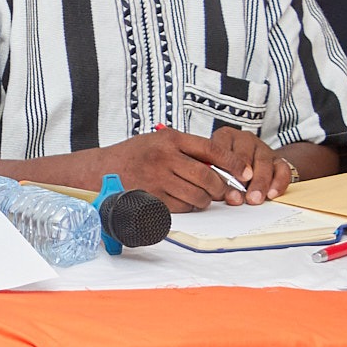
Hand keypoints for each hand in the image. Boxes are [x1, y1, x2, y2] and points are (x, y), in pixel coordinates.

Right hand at [99, 128, 241, 211]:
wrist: (101, 170)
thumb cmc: (134, 154)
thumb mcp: (159, 140)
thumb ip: (187, 148)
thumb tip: (221, 165)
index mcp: (170, 139)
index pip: (212, 149)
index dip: (233, 163)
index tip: (245, 172)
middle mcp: (164, 158)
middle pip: (208, 177)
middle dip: (222, 188)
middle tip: (228, 193)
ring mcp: (157, 179)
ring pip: (198, 195)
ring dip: (207, 200)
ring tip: (205, 197)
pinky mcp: (152, 197)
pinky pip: (183, 207)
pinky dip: (191, 207)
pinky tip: (187, 201)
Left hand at [203, 126, 284, 203]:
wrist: (248, 163)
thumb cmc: (224, 166)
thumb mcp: (215, 165)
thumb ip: (215, 175)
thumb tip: (220, 192)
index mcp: (225, 136)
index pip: (221, 148)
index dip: (223, 166)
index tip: (225, 181)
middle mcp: (244, 139)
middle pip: (244, 156)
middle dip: (242, 177)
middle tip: (239, 193)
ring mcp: (263, 148)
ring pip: (263, 163)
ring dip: (259, 183)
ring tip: (254, 198)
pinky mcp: (278, 159)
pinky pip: (282, 170)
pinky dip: (278, 183)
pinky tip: (271, 194)